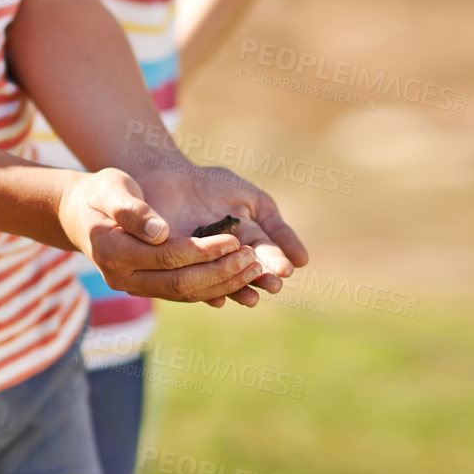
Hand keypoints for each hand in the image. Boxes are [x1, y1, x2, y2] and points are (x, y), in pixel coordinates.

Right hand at [56, 167, 268, 305]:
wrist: (81, 213)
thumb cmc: (98, 192)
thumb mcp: (110, 188)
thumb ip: (131, 209)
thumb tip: (160, 231)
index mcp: (113, 252)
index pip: (167, 258)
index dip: (203, 251)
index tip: (235, 240)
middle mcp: (123, 278)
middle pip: (180, 284)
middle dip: (221, 273)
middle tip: (256, 260)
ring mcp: (135, 287)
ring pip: (186, 294)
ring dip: (223, 284)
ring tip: (256, 270)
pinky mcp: (149, 287)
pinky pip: (184, 294)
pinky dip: (214, 289)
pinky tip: (240, 280)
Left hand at [131, 158, 308, 307]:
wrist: (169, 175)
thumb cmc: (213, 186)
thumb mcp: (252, 201)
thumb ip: (276, 228)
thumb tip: (303, 261)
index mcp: (247, 245)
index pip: (264, 255)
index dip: (274, 263)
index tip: (285, 271)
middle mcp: (225, 261)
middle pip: (246, 273)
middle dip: (260, 279)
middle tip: (274, 285)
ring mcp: (200, 266)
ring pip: (222, 282)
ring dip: (238, 289)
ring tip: (251, 297)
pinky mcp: (175, 267)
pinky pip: (191, 282)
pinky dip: (204, 291)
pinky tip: (216, 299)